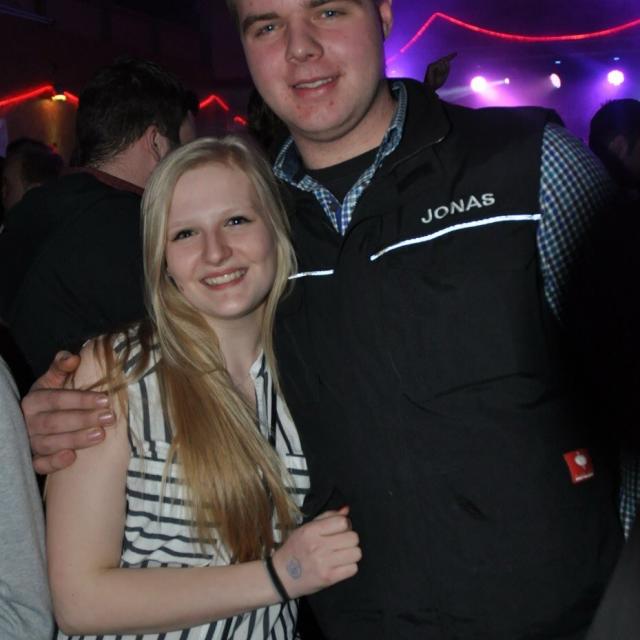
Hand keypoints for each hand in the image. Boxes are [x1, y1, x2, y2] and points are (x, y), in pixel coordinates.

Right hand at [22, 350, 114, 473]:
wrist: (38, 421)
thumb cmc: (52, 398)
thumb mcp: (53, 381)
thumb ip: (62, 367)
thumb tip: (73, 357)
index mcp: (34, 400)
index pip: (57, 399)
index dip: (81, 400)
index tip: (106, 400)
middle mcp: (29, 422)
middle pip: (54, 422)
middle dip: (83, 420)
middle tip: (109, 417)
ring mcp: (30, 442)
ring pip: (49, 444)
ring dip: (76, 439)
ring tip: (101, 435)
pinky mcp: (34, 459)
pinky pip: (40, 464)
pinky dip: (54, 462)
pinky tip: (72, 457)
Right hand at [271, 506, 360, 598]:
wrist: (281, 576)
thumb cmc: (294, 550)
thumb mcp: (305, 528)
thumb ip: (327, 517)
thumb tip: (346, 511)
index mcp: (311, 531)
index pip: (342, 522)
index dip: (345, 525)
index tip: (340, 529)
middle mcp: (318, 546)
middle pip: (352, 538)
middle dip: (350, 539)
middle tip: (342, 543)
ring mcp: (323, 563)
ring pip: (356, 553)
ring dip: (351, 553)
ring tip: (341, 554)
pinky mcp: (329, 578)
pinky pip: (353, 569)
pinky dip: (349, 567)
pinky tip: (340, 565)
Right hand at [424, 52, 456, 90]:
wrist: (430, 88)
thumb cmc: (437, 83)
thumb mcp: (444, 76)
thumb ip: (447, 68)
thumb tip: (447, 62)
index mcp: (440, 67)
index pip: (446, 60)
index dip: (451, 56)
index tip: (456, 53)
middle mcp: (436, 64)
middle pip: (445, 61)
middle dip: (445, 69)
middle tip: (441, 75)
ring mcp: (433, 65)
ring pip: (442, 63)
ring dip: (442, 70)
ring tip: (438, 76)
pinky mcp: (430, 66)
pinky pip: (438, 65)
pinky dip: (438, 70)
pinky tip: (436, 74)